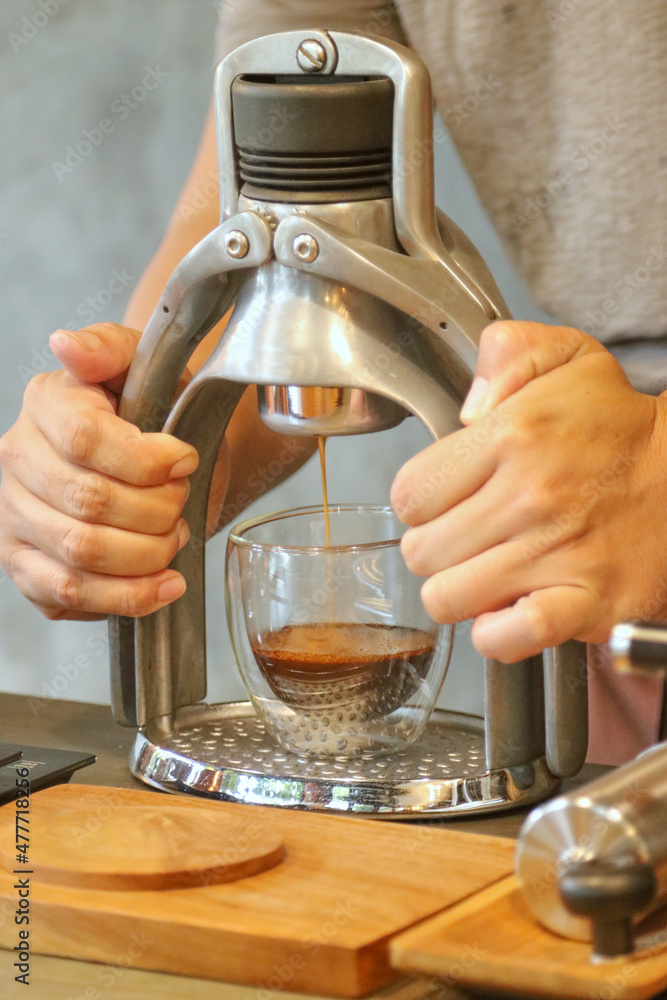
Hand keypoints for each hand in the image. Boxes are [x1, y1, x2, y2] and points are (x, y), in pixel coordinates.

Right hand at [0, 323, 198, 619]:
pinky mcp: (27, 567)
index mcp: (46, 404)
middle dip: (157, 509)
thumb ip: (109, 348)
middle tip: (181, 502)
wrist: (163, 463)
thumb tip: (66, 345)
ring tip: (174, 536)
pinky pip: (71, 594)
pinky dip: (128, 597)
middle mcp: (18, 460)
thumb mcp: (145, 367)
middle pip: (90, 502)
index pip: (86, 440)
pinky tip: (165, 583)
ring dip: (148, 552)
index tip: (186, 460)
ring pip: (82, 552)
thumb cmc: (155, 412)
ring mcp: (16, 517)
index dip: (148, 460)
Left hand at [391, 321, 666, 660]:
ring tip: (485, 572)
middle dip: (435, 547)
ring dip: (458, 591)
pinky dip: (496, 634)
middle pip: (420, 552)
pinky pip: (505, 638)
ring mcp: (558, 554)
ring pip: (446, 599)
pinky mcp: (587, 603)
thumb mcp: (568, 357)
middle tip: (467, 537)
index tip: (447, 499)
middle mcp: (531, 496)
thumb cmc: (619, 429)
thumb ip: (506, 352)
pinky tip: (509, 608)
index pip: (408, 494)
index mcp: (513, 435)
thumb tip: (466, 408)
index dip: (419, 502)